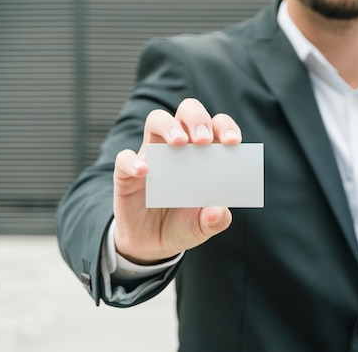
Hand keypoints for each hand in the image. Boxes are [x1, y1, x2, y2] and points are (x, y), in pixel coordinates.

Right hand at [112, 98, 240, 264]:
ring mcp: (152, 155)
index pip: (215, 126)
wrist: (151, 245)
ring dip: (169, 126)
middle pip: (187, 112)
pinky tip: (144, 172)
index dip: (225, 127)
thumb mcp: (203, 227)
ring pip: (156, 120)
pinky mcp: (127, 173)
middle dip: (198, 119)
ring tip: (178, 144)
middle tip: (203, 140)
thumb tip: (218, 212)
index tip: (232, 142)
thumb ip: (214, 220)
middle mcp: (178, 147)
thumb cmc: (183, 224)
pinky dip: (133, 161)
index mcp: (203, 153)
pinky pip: (124, 157)